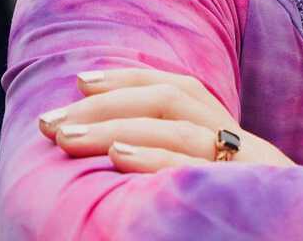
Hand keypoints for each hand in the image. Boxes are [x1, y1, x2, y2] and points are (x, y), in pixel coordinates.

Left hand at [36, 66, 294, 172]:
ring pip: (180, 125)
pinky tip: (117, 156)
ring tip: (67, 137)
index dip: (131, 77)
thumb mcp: (215, 193)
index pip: (181, 88)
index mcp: (234, 142)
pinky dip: (155, 156)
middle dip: (107, 102)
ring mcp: (249, 167)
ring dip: (115, 126)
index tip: (81, 80)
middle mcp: (244, 145)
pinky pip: (197, 166)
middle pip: (174, 98)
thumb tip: (115, 151)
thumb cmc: (251, 227)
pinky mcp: (249, 190)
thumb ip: (181, 167)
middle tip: (51, 121)